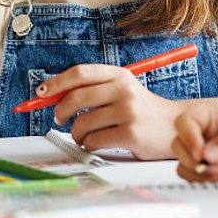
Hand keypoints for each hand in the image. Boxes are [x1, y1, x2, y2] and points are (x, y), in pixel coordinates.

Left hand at [37, 65, 185, 158]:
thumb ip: (92, 89)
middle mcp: (124, 90)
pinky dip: (89, 144)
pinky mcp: (131, 134)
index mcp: (118, 75)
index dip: (56, 83)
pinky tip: (96, 143)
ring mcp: (128, 112)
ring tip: (83, 135)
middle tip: (60, 118)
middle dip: (60, 111)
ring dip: (76, 133)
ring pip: (82, 123)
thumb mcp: (121, 90)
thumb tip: (51, 94)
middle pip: (75, 98)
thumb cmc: (142, 109)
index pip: (79, 73)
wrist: (176, 126)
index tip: (42, 93)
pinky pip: (94, 140)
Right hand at [172, 101, 217, 182]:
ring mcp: (207, 154)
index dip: (188, 137)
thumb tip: (208, 154)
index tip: (202, 154)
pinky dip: (209, 183)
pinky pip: (196, 179)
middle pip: (179, 145)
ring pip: (184, 164)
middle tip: (217, 168)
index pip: (186, 122)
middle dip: (194, 160)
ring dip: (202, 174)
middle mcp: (206, 133)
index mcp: (213, 115)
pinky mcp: (212, 172)